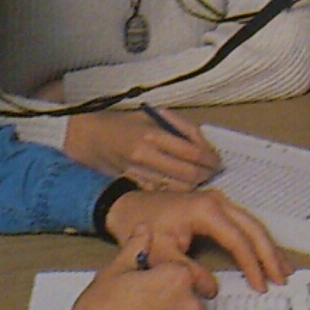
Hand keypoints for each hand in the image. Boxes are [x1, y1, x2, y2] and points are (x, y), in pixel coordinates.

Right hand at [65, 108, 220, 190]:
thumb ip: (179, 129)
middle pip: (189, 174)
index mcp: (152, 134)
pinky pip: (164, 192)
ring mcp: (140, 172)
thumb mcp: (152, 117)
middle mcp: (146, 155)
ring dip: (194, 185)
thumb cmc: (124, 124)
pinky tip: (182, 184)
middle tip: (213, 171)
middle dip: (206, 174)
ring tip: (201, 177)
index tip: (218, 160)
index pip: (192, 151)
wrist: (90, 138)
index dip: (210, 159)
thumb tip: (204, 145)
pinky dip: (177, 190)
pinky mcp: (134, 184)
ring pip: (178, 187)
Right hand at [69, 230, 212, 309]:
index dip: (159, 274)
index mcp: (177, 278)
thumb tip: (145, 228)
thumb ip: (136, 246)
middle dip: (166, 294)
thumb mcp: (115, 270)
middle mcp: (190, 304)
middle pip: (184, 293)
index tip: (143, 281)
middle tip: (138, 302)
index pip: (178, 269)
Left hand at [104, 187, 290, 291]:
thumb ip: (186, 272)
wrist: (128, 206)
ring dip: (268, 248)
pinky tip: (266, 255)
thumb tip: (210, 290)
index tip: (260, 286)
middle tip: (283, 279)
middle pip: (254, 229)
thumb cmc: (142, 226)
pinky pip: (244, 224)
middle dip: (270, 255)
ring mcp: (219, 201)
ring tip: (283, 269)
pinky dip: (258, 241)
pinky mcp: (217, 207)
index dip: (251, 265)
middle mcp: (218, 202)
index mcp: (206, 211)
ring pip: (253, 225)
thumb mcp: (159, 253)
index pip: (238, 240)